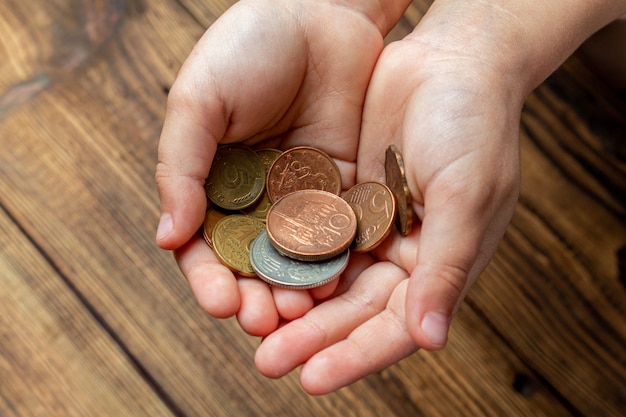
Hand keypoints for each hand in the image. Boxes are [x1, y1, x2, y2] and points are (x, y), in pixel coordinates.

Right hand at [155, 0, 391, 335]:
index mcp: (213, 182)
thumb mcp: (199, 101)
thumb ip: (180, 167)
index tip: (219, 301)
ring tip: (302, 313)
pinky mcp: (343, 188)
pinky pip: (339, 232)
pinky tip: (337, 284)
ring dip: (296, 289)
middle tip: (265, 321)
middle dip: (256, 296)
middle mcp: (256, 198)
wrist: (320, 9)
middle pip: (252, 263)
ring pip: (296, 257)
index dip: (209, 278)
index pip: (205, 245)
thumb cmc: (248, 47)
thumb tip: (167, 238)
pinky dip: (335, 261)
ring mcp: (301, 197)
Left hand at [254, 3, 523, 393]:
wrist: (451, 61)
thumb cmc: (475, 125)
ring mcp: (368, 225)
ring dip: (292, 302)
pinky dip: (287, 252)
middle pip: (351, 307)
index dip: (356, 354)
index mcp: (438, 264)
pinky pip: (309, 231)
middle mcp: (400, 253)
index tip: (312, 378)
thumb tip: (430, 340)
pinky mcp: (343, 196)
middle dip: (311, 336)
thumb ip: (446, 267)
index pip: (395, 325)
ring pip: (324, 275)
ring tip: (252, 325)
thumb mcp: (467, 196)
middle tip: (268, 361)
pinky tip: (255, 270)